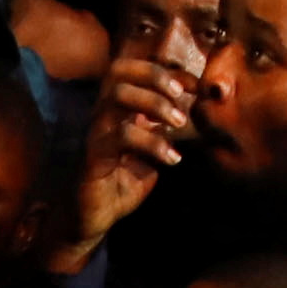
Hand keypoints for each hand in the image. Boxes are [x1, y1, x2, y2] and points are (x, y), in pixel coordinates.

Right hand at [60, 56, 196, 257]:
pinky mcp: (92, 155)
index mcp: (114, 109)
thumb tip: (192, 109)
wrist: (92, 217)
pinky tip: (172, 158)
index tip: (194, 84)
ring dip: (154, 103)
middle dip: (154, 77)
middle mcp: (101, 113)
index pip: (130, 70)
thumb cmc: (121, 181)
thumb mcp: (150, 151)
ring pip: (117, 97)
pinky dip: (153, 143)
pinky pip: (122, 136)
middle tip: (182, 96)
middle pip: (118, 71)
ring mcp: (94, 132)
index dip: (163, 70)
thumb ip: (163, 130)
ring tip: (180, 123)